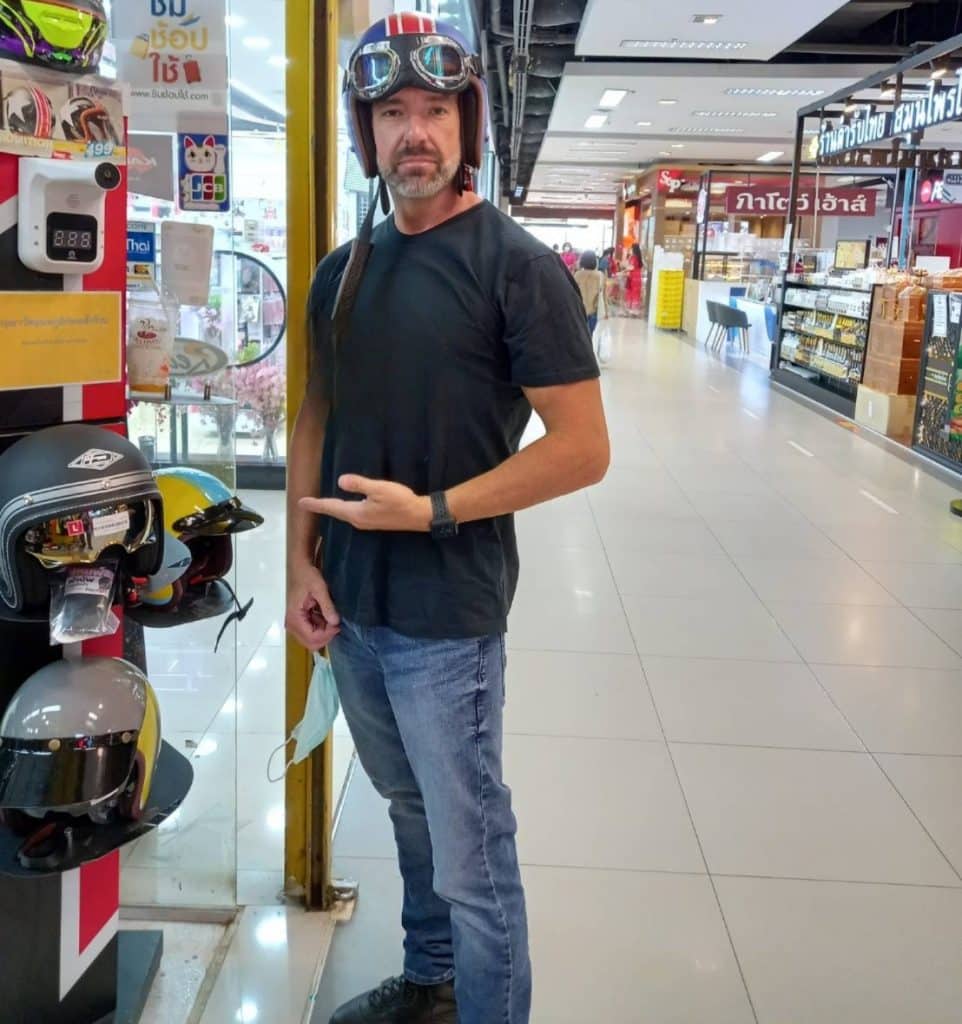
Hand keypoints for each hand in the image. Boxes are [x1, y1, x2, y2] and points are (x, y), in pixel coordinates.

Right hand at [285, 563, 340, 650]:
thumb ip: (327, 606)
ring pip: (311, 639)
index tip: (337, 625)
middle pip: (310, 643)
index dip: (327, 634)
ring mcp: (294, 623)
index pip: (311, 638)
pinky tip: (326, 615)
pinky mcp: (299, 620)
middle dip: (325, 636)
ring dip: (324, 632)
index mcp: (295, 617)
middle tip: (336, 624)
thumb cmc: (307, 576)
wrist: (300, 568)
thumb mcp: (319, 589)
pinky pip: (311, 631)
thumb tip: (335, 622)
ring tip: (332, 617)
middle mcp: (292, 624)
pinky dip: (320, 627)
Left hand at [299, 475, 431, 532]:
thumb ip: (359, 485)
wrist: (419, 516)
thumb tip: (340, 481)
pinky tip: (345, 505)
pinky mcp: (373, 521)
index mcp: (356, 513)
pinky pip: (352, 514)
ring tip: (322, 503)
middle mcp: (358, 520)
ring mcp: (366, 522)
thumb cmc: (400, 501)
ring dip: (332, 508)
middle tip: (308, 502)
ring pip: (344, 514)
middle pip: (336, 512)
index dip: (316, 504)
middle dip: (322, 506)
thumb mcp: (379, 489)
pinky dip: (343, 509)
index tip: (301, 503)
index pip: (331, 507)